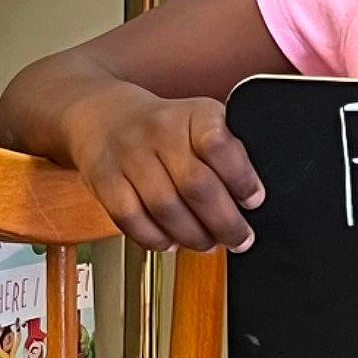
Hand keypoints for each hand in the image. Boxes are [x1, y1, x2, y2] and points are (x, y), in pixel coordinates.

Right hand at [62, 81, 263, 253]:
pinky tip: (171, 240)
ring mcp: (129, 155)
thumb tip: (251, 197)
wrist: (103, 114)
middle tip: (239, 239)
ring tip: (208, 243)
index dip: (242, 179)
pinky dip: (156, 239)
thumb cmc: (164, 127)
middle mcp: (160, 131)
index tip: (254, 200)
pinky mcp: (104, 180)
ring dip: (193, 236)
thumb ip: (226, 151)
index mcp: (194, 114)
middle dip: (224, 223)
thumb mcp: (200, 120)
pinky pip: (132, 220)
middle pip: (196, 186)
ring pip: (166, 209)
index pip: (221, 146)